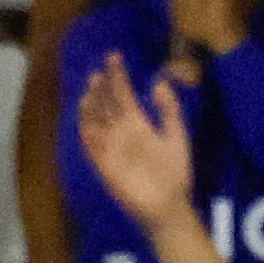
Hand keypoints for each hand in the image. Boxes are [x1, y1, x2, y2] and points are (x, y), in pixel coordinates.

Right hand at [75, 51, 200, 230]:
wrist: (170, 206)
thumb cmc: (175, 173)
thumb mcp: (177, 136)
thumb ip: (169, 111)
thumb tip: (159, 84)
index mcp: (138, 123)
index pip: (122, 94)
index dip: (117, 76)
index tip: (114, 56)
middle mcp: (121, 132)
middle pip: (106, 104)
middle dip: (102, 87)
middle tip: (100, 72)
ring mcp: (111, 146)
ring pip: (95, 119)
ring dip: (92, 103)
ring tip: (93, 86)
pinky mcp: (104, 163)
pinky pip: (91, 143)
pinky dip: (87, 127)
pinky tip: (87, 113)